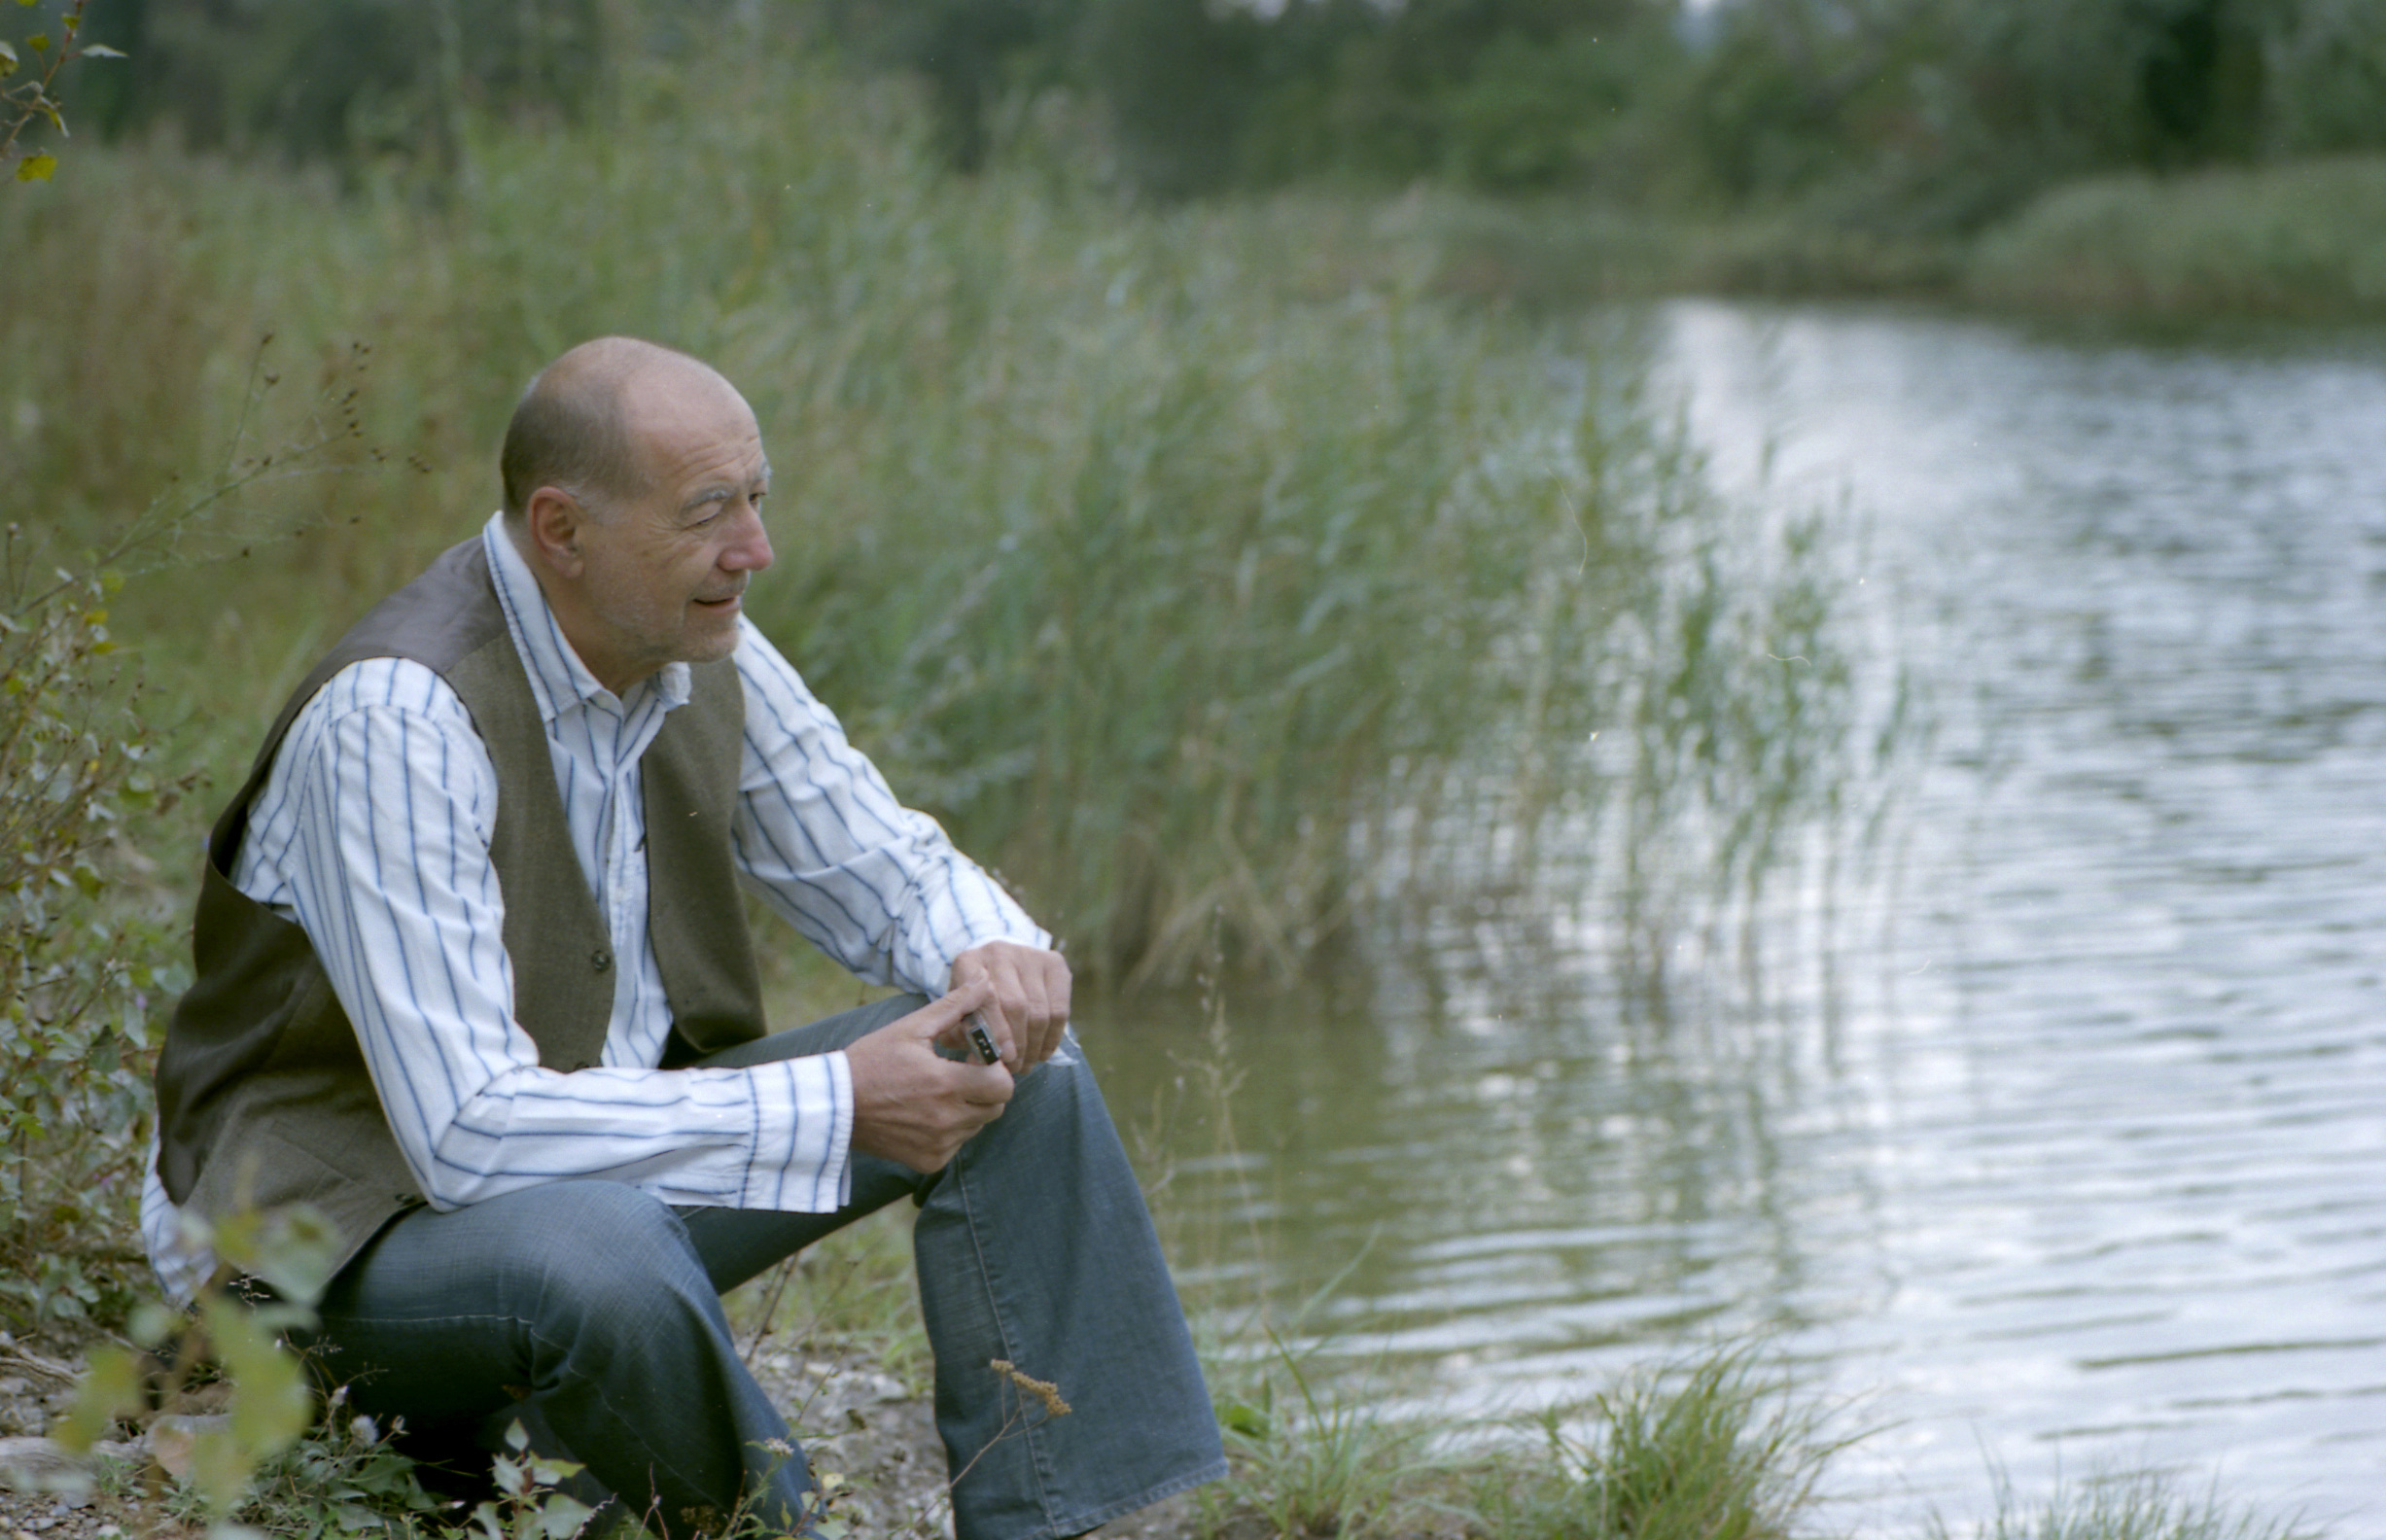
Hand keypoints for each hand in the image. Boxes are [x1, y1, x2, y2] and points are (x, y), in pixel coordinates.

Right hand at [844, 980, 1014, 1173]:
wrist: (834, 1106)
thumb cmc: (871, 1061)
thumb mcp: (911, 1028)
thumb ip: (954, 1006)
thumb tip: (984, 981)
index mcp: (945, 1084)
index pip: (1003, 1084)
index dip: (995, 1068)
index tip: (974, 1058)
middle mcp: (946, 1120)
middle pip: (997, 1106)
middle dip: (987, 1087)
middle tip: (961, 1073)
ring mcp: (939, 1145)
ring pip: (978, 1124)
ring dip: (970, 1107)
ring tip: (939, 1091)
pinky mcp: (929, 1161)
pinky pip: (958, 1143)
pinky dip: (951, 1128)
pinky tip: (927, 1111)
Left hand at [948, 939, 1072, 1075]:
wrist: (997, 973)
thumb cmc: (973, 1002)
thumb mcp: (958, 1016)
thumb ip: (961, 1037)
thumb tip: (980, 1059)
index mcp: (968, 962)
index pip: (986, 996)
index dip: (996, 1030)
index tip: (1002, 1057)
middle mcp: (998, 952)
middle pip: (1015, 1004)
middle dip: (1018, 1044)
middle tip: (1015, 1068)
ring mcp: (1029, 955)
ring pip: (1039, 1009)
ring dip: (1034, 1045)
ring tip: (1026, 1065)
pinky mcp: (1054, 963)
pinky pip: (1060, 1009)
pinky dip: (1053, 1037)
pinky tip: (1042, 1053)